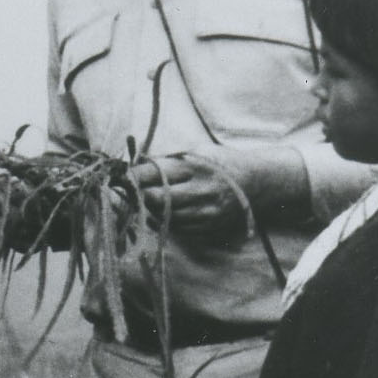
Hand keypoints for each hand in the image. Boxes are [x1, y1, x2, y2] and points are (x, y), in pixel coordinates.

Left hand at [129, 154, 250, 245]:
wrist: (256, 182)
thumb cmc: (221, 162)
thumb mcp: (197, 150)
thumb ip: (168, 159)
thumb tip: (136, 165)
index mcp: (194, 166)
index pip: (154, 173)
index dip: (134, 176)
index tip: (121, 177)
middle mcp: (199, 190)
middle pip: (155, 199)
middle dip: (139, 196)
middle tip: (128, 193)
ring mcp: (204, 212)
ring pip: (164, 216)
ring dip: (150, 211)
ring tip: (145, 202)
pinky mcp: (207, 226)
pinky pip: (177, 227)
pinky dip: (166, 220)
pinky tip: (163, 212)